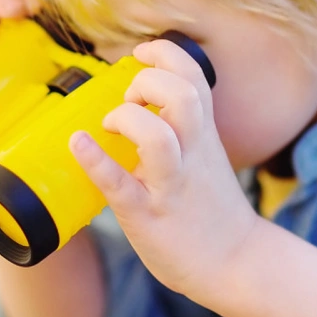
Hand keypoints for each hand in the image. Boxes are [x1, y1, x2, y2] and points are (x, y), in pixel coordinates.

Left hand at [69, 38, 257, 299]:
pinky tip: (79, 144)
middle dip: (148, 81)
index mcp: (203, 133)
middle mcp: (191, 152)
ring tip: (112, 124)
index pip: (192, 75)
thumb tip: (142, 97)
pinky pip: (120, 184)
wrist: (237, 263)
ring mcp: (170, 184)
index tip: (141, 53)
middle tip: (129, 98)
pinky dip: (95, 161)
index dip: (164, 53)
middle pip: (182, 94)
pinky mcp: (147, 215)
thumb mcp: (206, 153)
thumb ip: (183, 124)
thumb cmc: (210, 206)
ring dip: (127, 118)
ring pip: (158, 136)